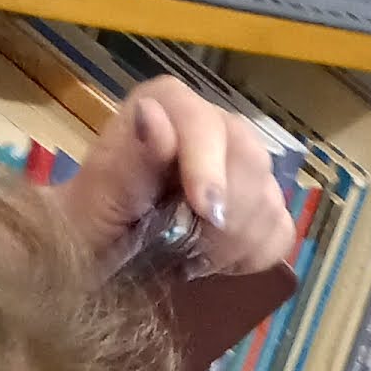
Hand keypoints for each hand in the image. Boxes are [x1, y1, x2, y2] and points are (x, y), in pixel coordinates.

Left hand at [56, 81, 298, 279]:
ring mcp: (240, 167)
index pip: (203, 121)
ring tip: (194, 258)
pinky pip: (281, 229)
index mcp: (165, 108)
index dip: (210, 166)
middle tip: (190, 253)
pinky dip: (255, 255)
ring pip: (269, 198)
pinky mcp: (259, 206)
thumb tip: (152, 115)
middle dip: (225, 216)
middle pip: (250, 158)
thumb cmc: (89, 229)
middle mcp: (210, 127)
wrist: (99, 259)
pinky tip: (220, 262)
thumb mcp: (95, 202)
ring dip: (236, 242)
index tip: (206, 211)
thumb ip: (127, 162)